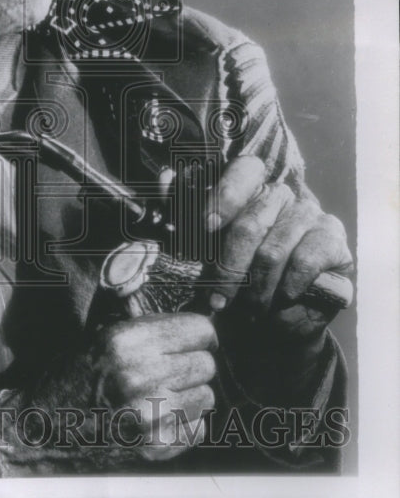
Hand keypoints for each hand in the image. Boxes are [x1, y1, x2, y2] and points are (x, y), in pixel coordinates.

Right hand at [89, 312, 216, 460]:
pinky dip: (183, 425)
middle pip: (206, 364)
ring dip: (188, 396)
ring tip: (159, 397)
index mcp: (125, 342)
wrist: (45, 431)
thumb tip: (195, 322)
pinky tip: (157, 421)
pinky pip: (198, 428)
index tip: (193, 341)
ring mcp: (149, 416)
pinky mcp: (154, 447)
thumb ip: (146, 325)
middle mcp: (138, 376)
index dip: (199, 335)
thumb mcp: (101, 338)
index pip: (199, 329)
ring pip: (206, 396)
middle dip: (190, 366)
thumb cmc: (75, 379)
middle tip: (168, 372)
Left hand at [202, 155, 352, 397]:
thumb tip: (163, 178)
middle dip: (229, 268)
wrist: (269, 328)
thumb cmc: (233, 285)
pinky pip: (305, 261)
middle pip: (252, 221)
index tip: (206, 227)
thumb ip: (183, 215)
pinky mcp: (334, 241)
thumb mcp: (202, 255)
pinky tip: (281, 300)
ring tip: (248, 310)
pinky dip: (287, 288)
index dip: (225, 195)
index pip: (246, 169)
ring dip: (256, 289)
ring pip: (274, 249)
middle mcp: (282, 196)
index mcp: (250, 189)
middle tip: (218, 299)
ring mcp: (312, 215)